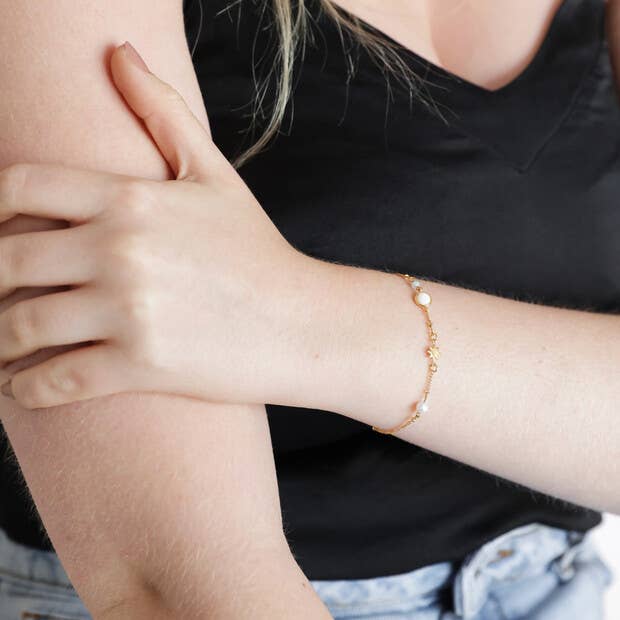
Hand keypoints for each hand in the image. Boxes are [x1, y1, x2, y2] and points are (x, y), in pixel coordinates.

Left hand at [0, 41, 310, 408]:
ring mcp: (129, 311)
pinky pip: (55, 382)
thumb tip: (118, 51)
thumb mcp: (214, 175)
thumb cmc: (256, 250)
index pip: (19, 187)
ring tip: (5, 346)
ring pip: (20, 327)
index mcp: (131, 199)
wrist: (302, 323)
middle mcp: (121, 250)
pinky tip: (23, 387)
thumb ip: (162, 110)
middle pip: (4, 260)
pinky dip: (26, 390)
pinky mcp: (141, 366)